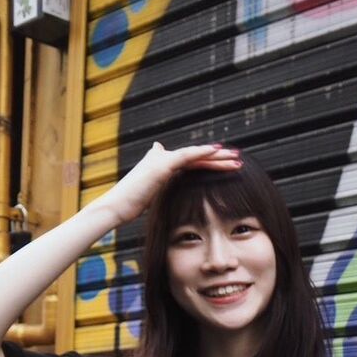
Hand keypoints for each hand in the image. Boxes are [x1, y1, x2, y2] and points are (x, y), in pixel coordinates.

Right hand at [91, 142, 241, 223]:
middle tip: (238, 158)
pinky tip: (216, 150)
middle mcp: (164, 158)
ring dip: (217, 155)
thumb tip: (164, 189)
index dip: (211, 164)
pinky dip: (201, 151)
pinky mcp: (161, 165)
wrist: (117, 206)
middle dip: (220, 158)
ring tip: (236, 157)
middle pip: (198, 158)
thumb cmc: (132, 204)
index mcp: (165, 166)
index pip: (193, 164)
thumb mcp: (151, 195)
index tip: (228, 166)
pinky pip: (186, 155)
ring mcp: (163, 160)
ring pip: (196, 155)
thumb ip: (161, 188)